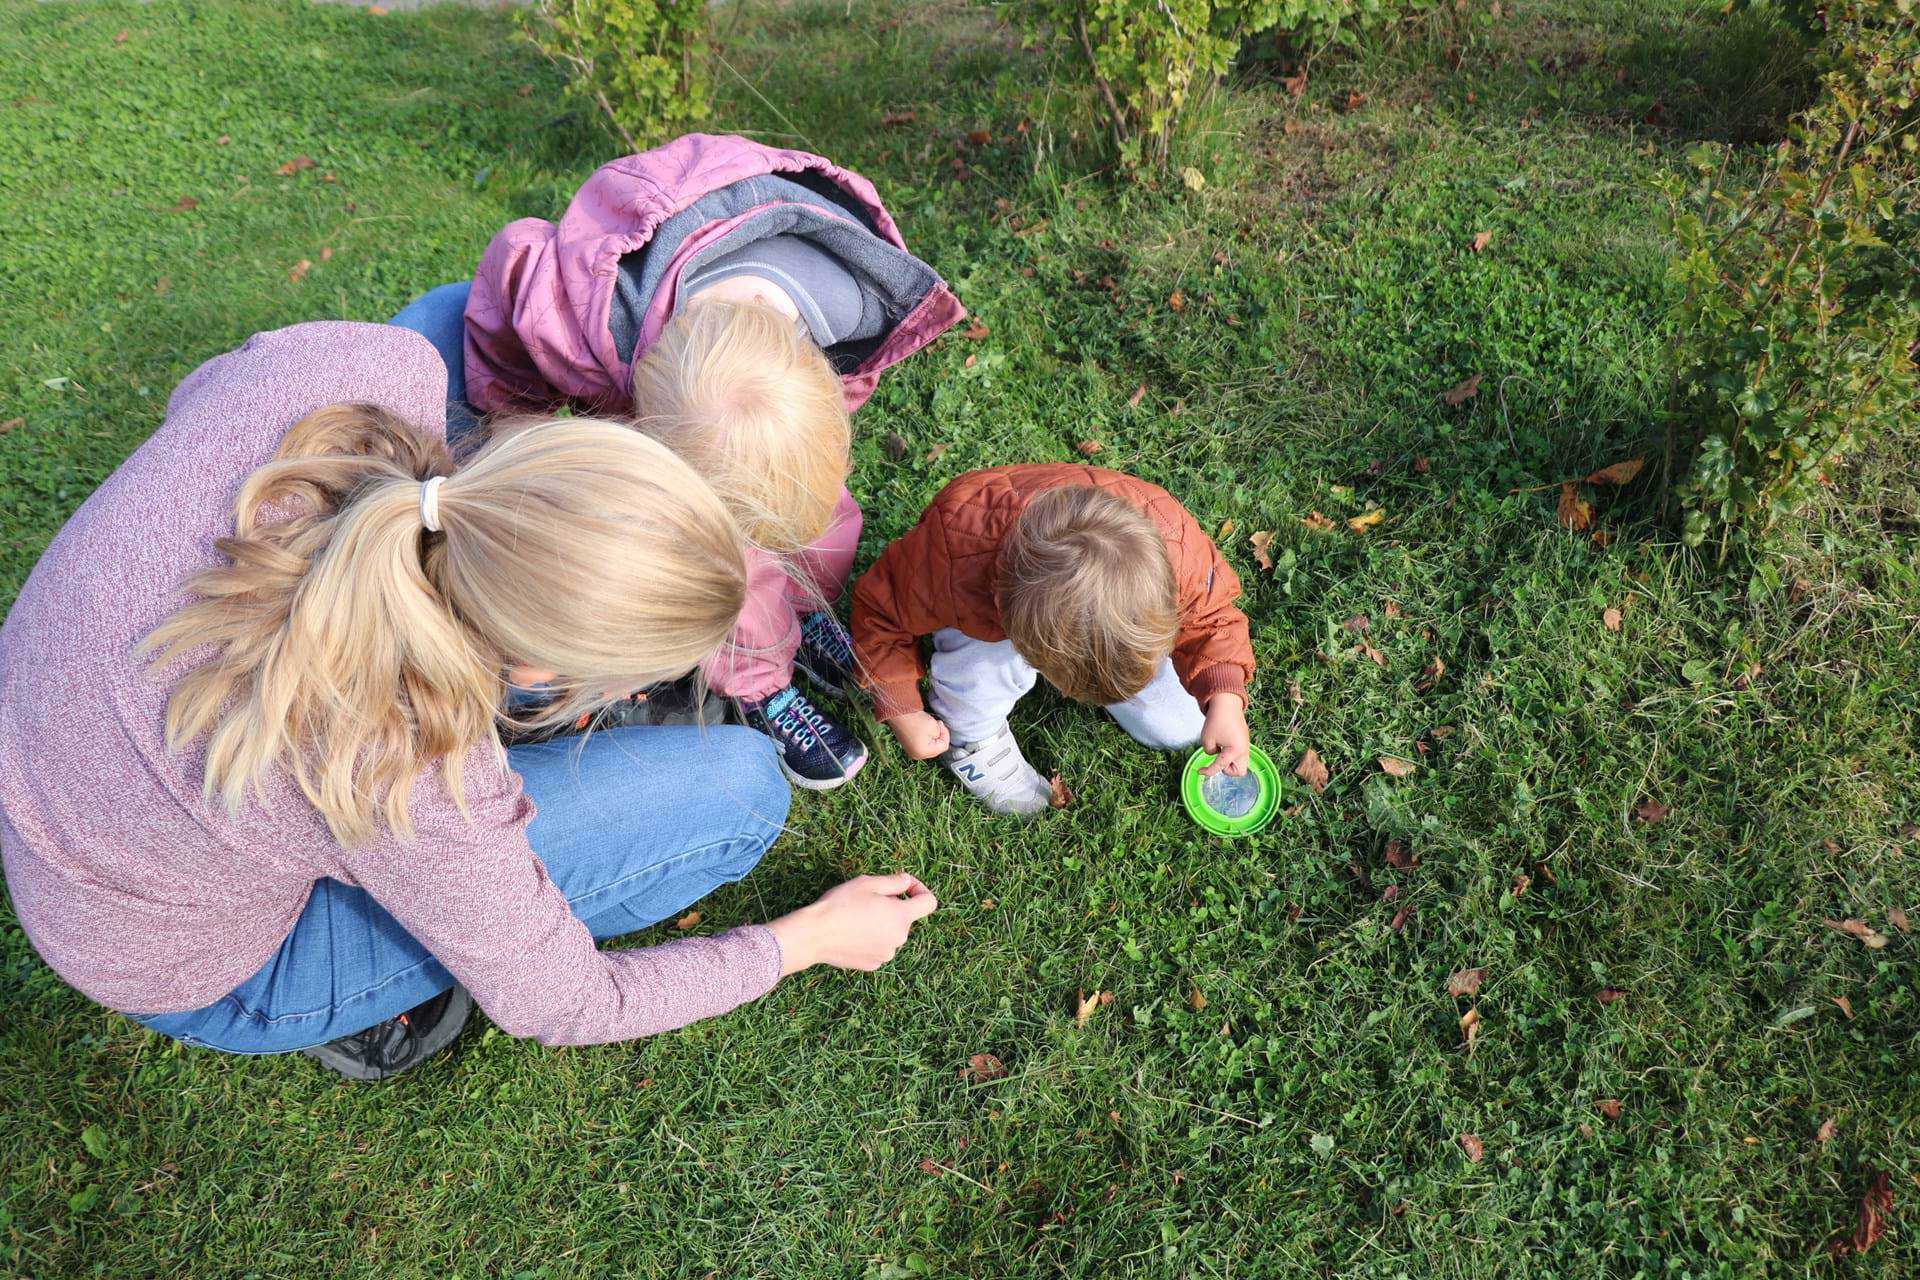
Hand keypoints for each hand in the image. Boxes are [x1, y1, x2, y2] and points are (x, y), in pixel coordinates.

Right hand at [768, 873, 938, 975]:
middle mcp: (899, 938)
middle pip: (905, 918)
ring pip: (891, 933)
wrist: (814, 935)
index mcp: (901, 917)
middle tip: (866, 900)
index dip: (919, 889)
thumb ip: (894, 882)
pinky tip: (851, 934)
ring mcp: (886, 954)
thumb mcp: (868, 884)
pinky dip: (871, 939)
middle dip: (893, 907)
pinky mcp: (873, 965)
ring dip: (881, 924)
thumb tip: (907, 882)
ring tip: (855, 918)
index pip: (929, 902)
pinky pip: (878, 947)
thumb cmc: (840, 905)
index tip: (903, 887)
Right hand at [887, 711, 951, 760]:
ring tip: (929, 725)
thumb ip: (941, 735)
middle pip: (936, 749)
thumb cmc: (915, 720)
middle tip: (937, 724)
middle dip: (939, 736)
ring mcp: (911, 752)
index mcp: (923, 753)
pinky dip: (926, 737)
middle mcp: (916, 756)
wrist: (898, 713)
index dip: (945, 734)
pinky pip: (923, 745)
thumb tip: (938, 736)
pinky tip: (923, 728)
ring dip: (933, 736)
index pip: (943, 746)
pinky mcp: (909, 747)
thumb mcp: (934, 726)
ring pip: (930, 747)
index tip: (940, 723)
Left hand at [1200, 693, 1251, 776]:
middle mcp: (1244, 750)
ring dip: (1230, 762)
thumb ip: (1209, 751)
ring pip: (1241, 764)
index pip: (1220, 767)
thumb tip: (1216, 753)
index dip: (1208, 771)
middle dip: (1227, 770)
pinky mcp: (1245, 740)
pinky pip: (1240, 754)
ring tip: (1221, 750)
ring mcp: (1246, 745)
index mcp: (1235, 750)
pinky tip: (1224, 743)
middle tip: (1218, 759)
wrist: (1227, 703)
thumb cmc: (1216, 720)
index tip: (1200, 771)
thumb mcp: (1207, 738)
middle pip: (1239, 772)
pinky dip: (1232, 754)